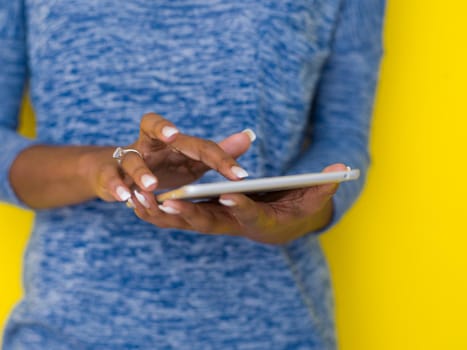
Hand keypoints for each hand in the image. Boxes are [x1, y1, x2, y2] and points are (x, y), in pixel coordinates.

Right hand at [86, 112, 252, 202]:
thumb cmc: (164, 165)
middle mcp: (148, 143)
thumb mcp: (192, 159)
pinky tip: (124, 197)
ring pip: (132, 159)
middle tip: (174, 135)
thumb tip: (248, 137)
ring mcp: (127, 158)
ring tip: (152, 186)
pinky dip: (116, 186)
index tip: (240, 175)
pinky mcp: (110, 174)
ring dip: (142, 171)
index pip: (197, 143)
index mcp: (171, 139)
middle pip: (150, 125)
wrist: (121, 173)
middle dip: (162, 129)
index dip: (219, 157)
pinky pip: (111, 178)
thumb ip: (216, 152)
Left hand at [130, 164, 345, 243]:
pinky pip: (178, 216)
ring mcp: (217, 222)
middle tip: (168, 201)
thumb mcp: (311, 198)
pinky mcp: (206, 215)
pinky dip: (157, 211)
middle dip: (190, 213)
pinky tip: (135, 199)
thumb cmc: (296, 209)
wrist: (280, 225)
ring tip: (138, 199)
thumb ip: (323, 186)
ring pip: (187, 222)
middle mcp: (235, 225)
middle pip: (211, 222)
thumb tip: (340, 169)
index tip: (229, 194)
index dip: (242, 206)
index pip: (251, 215)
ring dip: (164, 214)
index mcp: (260, 221)